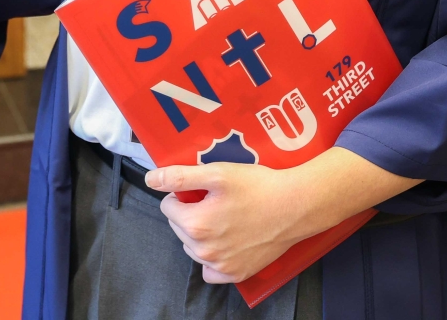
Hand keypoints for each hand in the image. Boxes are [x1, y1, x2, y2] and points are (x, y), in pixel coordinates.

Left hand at [148, 162, 318, 283]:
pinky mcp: (235, 274)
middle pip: (179, 227)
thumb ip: (180, 177)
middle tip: (216, 200)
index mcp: (195, 224)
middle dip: (190, 212)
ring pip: (192, 247)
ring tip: (224, 217)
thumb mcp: (216, 173)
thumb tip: (151, 179)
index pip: (168, 207)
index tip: (202, 189)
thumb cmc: (258, 187)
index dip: (182, 194)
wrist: (295, 206)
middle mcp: (204, 250)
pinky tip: (226, 241)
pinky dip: (212, 257)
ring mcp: (220, 265)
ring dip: (200, 233)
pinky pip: (209, 270)